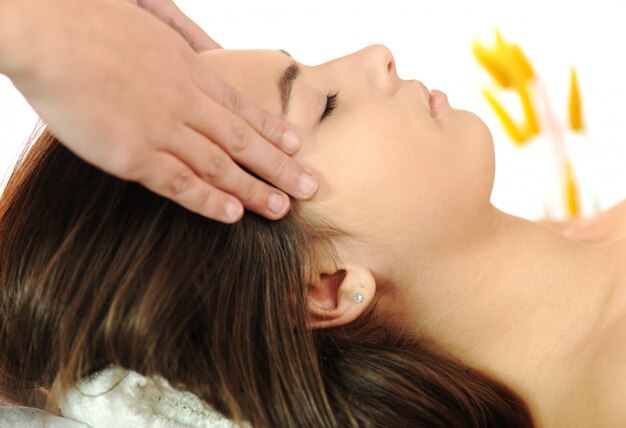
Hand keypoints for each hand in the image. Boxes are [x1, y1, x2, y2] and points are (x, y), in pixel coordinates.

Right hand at [5, 0, 317, 222]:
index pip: (242, 108)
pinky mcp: (134, 155)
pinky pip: (179, 183)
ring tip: (283, 209)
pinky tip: (233, 216)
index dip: (272, 130)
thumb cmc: (93, 18)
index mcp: (190, 71)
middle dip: (280, 167)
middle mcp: (186, 103)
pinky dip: (208, 200)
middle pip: (244, 141)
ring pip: (220, 166)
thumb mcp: (152, 16)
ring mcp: (163, 130)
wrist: (50, 31)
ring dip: (254, 190)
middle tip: (311, 187)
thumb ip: (185, 37)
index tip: (297, 147)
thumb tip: (210, 49)